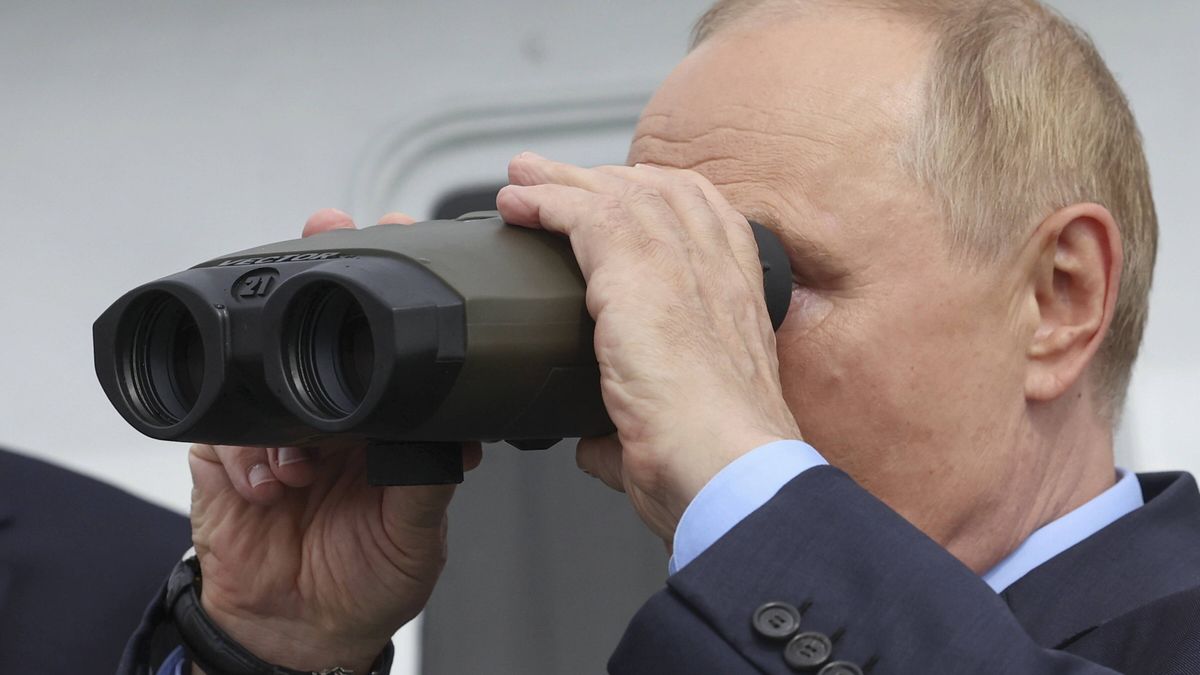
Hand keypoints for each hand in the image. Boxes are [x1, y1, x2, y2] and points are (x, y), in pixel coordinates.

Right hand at [188, 209, 481, 672]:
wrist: (299, 632)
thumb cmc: (369, 579)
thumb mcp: (417, 533)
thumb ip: (430, 477)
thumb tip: (454, 429)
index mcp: (387, 419)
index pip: (387, 340)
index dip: (391, 284)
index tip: (396, 235)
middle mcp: (333, 412)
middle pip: (319, 327)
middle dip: (317, 279)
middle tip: (325, 237)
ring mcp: (277, 427)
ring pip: (264, 371)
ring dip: (281, 405)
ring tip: (303, 462)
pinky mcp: (224, 452)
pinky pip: (224, 429)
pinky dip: (248, 453)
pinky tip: (270, 485)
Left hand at [497, 154, 802, 543]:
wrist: (727, 470)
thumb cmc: (714, 464)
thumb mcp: (676, 433)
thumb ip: (630, 429)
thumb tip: (597, 442)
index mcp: (737, 301)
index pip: (706, 217)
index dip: (660, 196)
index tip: (621, 194)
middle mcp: (716, 269)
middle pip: (657, 192)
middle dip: (601, 178)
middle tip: (554, 176)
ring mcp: (681, 265)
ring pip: (618, 194)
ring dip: (561, 182)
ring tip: (521, 177)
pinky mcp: (638, 271)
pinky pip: (584, 213)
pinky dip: (543, 202)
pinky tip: (515, 203)